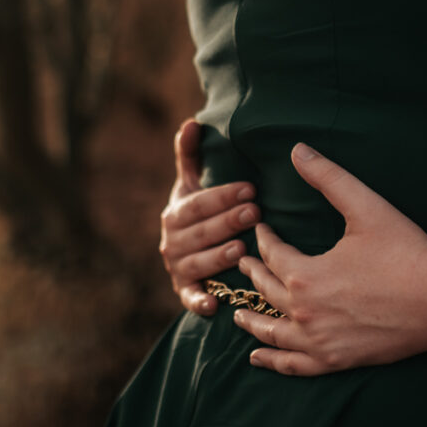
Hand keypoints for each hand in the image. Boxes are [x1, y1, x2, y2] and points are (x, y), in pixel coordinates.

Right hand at [159, 119, 259, 315]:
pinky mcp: (185, 293)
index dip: (222, 195)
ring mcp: (178, 268)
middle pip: (200, 232)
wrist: (187, 255)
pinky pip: (190, 298)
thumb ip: (190, 156)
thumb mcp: (192, 185)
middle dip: (227, 221)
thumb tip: (192, 122)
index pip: (199, 203)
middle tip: (255, 212)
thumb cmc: (199, 214)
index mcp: (175, 213)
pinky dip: (199, 302)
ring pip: (196, 263)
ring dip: (216, 257)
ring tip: (241, 249)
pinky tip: (214, 304)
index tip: (250, 187)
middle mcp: (172, 242)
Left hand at [233, 143, 426, 374]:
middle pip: (266, 291)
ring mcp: (319, 340)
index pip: (272, 254)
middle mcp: (304, 311)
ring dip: (251, 321)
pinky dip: (274, 361)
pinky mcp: (337, 360)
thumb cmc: (406, 250)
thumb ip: (327, 177)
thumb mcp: (364, 206)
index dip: (265, 239)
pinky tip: (259, 357)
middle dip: (253, 273)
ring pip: (272, 331)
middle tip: (243, 263)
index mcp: (303, 275)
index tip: (262, 229)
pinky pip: (295, 364)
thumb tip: (297, 149)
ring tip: (237, 314)